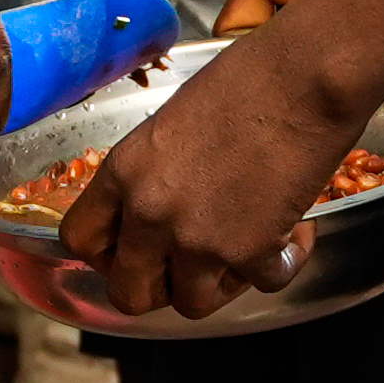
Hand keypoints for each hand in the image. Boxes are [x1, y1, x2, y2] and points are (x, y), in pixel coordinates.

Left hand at [56, 30, 383, 320]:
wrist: (303, 77)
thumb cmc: (247, 78)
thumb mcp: (172, 121)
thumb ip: (154, 171)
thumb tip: (162, 200)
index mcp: (123, 171)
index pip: (80, 240)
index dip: (106, 254)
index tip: (131, 249)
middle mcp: (149, 212)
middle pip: (127, 293)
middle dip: (159, 287)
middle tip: (188, 265)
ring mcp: (197, 238)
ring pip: (192, 305)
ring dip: (222, 284)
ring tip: (246, 248)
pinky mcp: (249, 251)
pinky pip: (264, 285)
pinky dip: (283, 264)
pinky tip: (294, 235)